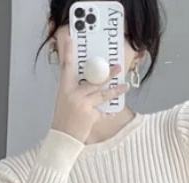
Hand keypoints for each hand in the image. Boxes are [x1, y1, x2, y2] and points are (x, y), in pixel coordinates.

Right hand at [50, 26, 128, 142]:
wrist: (63, 138)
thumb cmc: (63, 120)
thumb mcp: (64, 101)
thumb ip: (75, 91)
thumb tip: (90, 82)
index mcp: (64, 89)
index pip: (66, 67)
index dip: (68, 52)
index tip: (70, 39)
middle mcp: (73, 94)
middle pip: (94, 80)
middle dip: (108, 74)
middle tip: (118, 67)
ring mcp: (82, 105)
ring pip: (103, 94)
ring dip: (115, 90)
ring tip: (125, 86)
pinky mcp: (90, 115)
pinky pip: (103, 110)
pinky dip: (108, 111)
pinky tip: (113, 111)